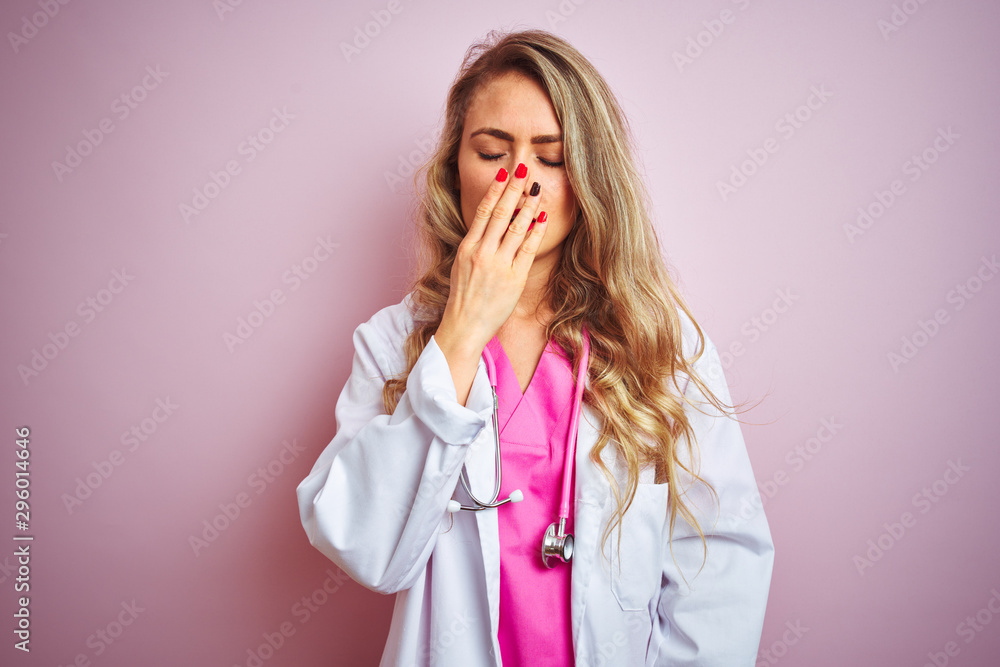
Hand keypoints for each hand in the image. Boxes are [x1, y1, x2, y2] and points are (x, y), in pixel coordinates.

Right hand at [435, 163, 546, 403]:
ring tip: (538, 187)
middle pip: (500, 213)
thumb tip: (488, 225)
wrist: (463, 326)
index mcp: (467, 248)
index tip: (504, 173)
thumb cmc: (463, 298)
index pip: (482, 212)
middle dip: (514, 189)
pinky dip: (536, 231)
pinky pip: (527, 249)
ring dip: (528, 205)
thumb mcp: (462, 266)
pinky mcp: (514, 278)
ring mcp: (498, 266)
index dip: (495, 191)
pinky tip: (543, 217)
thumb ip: (475, 245)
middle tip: (525, 168)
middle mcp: (482, 253)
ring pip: (515, 228)